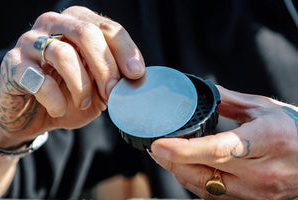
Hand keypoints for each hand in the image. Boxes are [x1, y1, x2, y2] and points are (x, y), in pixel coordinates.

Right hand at [0, 6, 144, 147]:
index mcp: (78, 24)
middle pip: (86, 33)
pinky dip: (55, 99)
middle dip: (105, 68)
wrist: (34, 115)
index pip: (107, 28)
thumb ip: (115, 79)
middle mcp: (53, 24)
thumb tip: (136, 76)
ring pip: (63, 54)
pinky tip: (59, 109)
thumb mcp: (99, 88)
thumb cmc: (70, 96)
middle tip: (112, 93)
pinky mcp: (13, 64)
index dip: (126, 50)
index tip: (136, 74)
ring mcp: (30, 42)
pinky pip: (38, 78)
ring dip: (81, 85)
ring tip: (84, 103)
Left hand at [150, 86, 297, 199]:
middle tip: (155, 145)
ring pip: (204, 187)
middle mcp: (260, 174)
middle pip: (203, 172)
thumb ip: (230, 101)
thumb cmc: (294, 130)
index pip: (218, 150)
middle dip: (172, 160)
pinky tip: (186, 168)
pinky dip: (195, 181)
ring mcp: (255, 194)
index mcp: (266, 142)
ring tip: (165, 155)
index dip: (184, 150)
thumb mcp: (264, 109)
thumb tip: (204, 93)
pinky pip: (213, 195)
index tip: (159, 144)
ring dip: (180, 171)